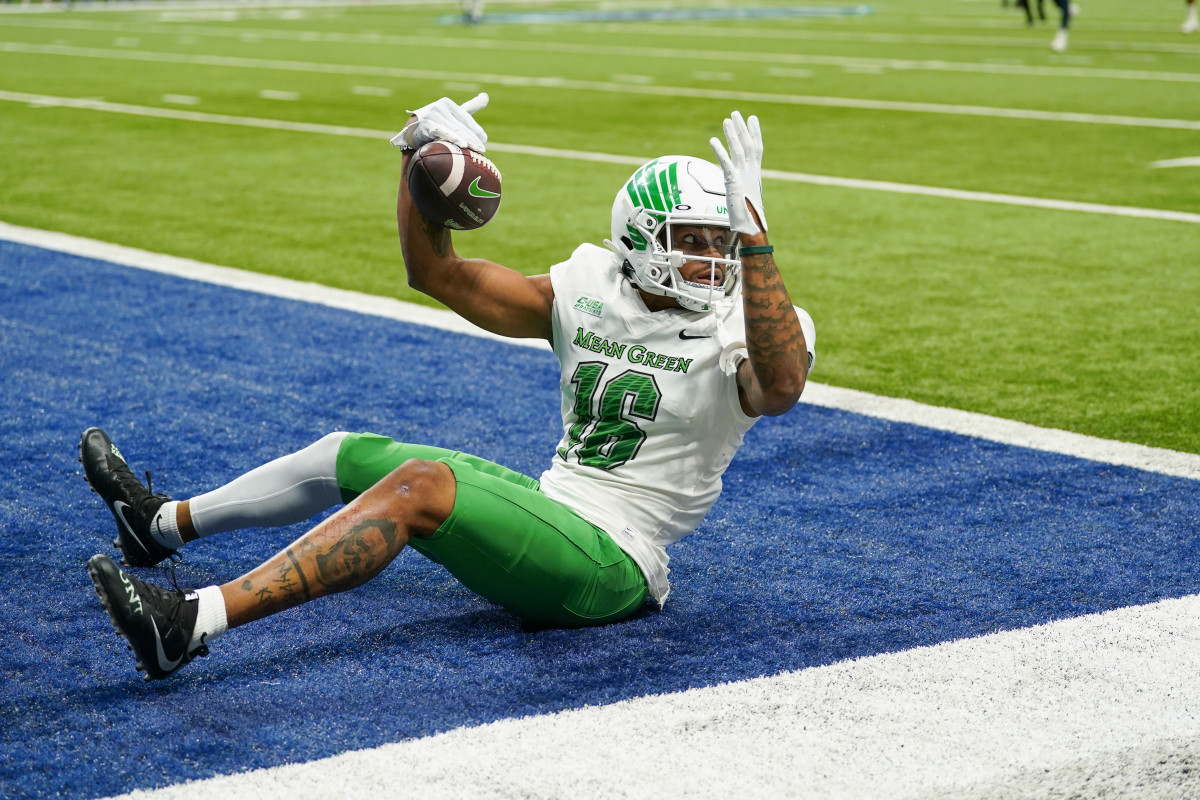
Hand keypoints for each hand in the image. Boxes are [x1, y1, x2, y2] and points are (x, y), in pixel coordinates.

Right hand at [390, 93, 489, 151]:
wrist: (410, 132)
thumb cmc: (435, 122)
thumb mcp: (452, 112)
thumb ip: (470, 106)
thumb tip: (486, 96)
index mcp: (447, 103)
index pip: (465, 118)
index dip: (475, 129)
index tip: (484, 139)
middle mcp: (439, 107)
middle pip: (460, 125)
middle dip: (473, 138)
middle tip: (482, 149)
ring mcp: (432, 115)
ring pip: (454, 130)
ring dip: (467, 141)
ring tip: (477, 150)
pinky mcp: (426, 125)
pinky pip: (443, 133)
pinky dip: (454, 139)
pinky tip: (463, 145)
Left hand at [709, 111, 766, 234]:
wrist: (750, 227)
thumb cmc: (747, 214)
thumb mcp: (744, 194)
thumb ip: (741, 183)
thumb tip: (737, 182)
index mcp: (755, 173)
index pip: (756, 148)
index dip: (754, 132)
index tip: (752, 118)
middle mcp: (751, 172)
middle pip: (747, 144)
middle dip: (742, 128)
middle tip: (735, 113)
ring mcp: (743, 177)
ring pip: (738, 150)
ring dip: (732, 134)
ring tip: (726, 120)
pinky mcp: (733, 183)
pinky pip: (725, 163)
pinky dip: (719, 151)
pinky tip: (713, 140)